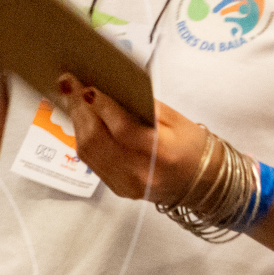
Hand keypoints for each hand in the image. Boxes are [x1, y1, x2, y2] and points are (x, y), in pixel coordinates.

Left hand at [57, 73, 209, 204]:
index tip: (87, 87)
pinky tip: (82, 121)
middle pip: (98, 141)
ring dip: (77, 122)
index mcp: (162, 152)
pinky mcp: (118, 189)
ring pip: (89, 152)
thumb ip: (143, 105)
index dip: (102, 107)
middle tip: (70, 85)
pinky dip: (83, 138)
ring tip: (71, 98)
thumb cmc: (193, 146)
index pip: (123, 129)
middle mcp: (142, 173)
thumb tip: (111, 87)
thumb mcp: (175, 119)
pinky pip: (92, 162)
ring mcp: (128, 184)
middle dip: (80, 109)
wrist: (203, 182)